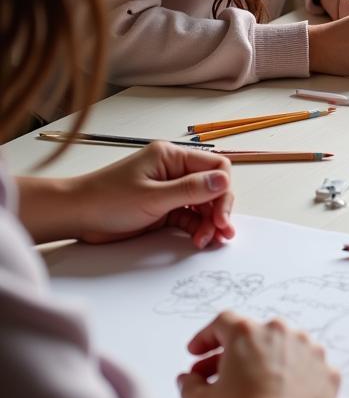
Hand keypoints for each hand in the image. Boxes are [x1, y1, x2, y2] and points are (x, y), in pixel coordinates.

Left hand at [70, 142, 233, 248]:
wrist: (75, 216)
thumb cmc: (106, 200)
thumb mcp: (152, 196)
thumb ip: (190, 189)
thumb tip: (224, 181)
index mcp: (172, 157)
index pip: (215, 166)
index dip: (223, 189)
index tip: (221, 213)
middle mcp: (174, 170)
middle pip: (212, 187)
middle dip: (219, 209)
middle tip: (221, 231)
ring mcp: (169, 190)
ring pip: (203, 204)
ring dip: (209, 222)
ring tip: (209, 240)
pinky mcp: (163, 208)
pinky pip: (188, 216)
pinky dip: (196, 228)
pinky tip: (199, 240)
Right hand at [179, 311, 338, 397]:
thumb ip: (189, 386)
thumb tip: (187, 380)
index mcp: (247, 332)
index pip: (222, 322)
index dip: (206, 337)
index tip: (196, 352)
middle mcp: (280, 331)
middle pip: (252, 335)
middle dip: (232, 354)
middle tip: (217, 376)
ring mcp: (307, 346)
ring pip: (283, 346)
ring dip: (267, 360)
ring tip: (254, 385)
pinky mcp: (325, 366)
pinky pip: (306, 365)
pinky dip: (294, 375)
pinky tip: (283, 393)